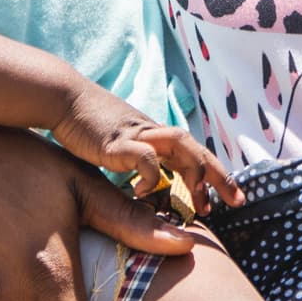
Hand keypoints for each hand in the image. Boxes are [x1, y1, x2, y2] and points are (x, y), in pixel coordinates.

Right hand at [54, 92, 243, 219]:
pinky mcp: (117, 140)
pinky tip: (145, 193)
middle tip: (237, 202)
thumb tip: (151, 187)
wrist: (64, 99)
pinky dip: (150, 174)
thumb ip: (138, 162)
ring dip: (195, 171)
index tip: (232, 199)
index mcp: (158, 137)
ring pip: (180, 145)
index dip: (217, 175)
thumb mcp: (122, 145)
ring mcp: (137, 134)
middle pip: (198, 150)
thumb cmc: (90, 125)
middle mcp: (154, 133)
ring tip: (199, 199)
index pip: (197, 154)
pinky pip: (143, 156)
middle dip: (220, 176)